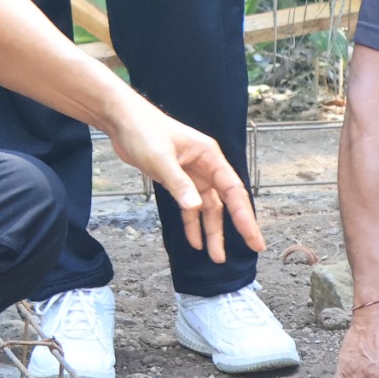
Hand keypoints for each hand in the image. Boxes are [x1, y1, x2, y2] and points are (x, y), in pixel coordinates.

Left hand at [103, 102, 264, 263]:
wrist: (123, 120)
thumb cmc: (144, 131)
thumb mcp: (161, 159)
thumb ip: (179, 184)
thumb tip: (196, 208)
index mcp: (210, 156)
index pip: (233, 190)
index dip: (245, 216)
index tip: (254, 238)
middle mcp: (206, 167)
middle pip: (226, 202)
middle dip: (236, 226)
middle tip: (253, 248)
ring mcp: (193, 175)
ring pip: (208, 208)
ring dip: (211, 231)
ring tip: (216, 257)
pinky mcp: (178, 181)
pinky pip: (190, 206)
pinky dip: (192, 223)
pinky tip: (194, 241)